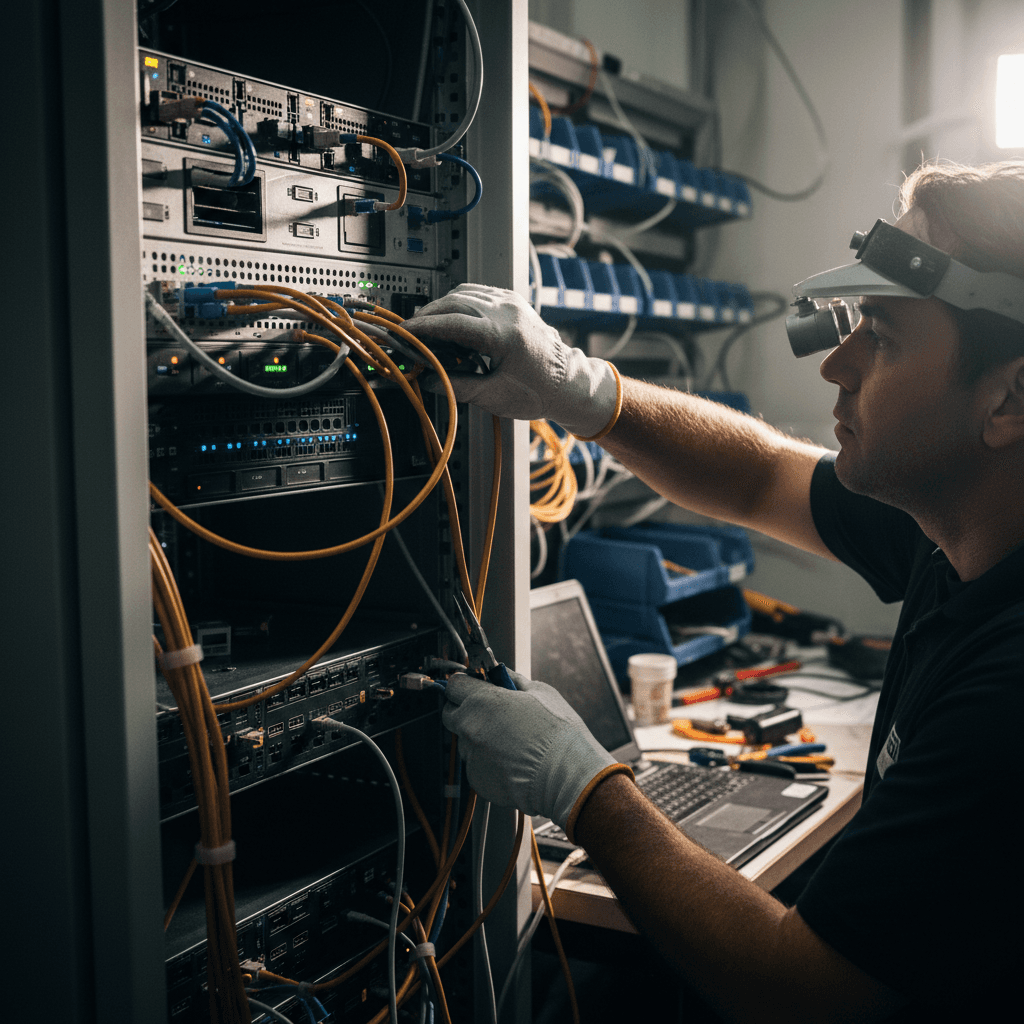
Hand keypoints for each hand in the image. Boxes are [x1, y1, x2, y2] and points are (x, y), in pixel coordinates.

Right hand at [404, 283, 619, 438]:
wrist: (568, 383)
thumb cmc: (539, 391)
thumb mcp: (494, 396)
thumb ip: (457, 386)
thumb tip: (426, 380)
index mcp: (505, 335)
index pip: (452, 322)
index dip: (423, 328)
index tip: (404, 334)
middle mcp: (508, 312)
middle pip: (454, 302)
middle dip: (427, 316)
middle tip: (410, 333)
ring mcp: (511, 303)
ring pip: (463, 293)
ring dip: (441, 308)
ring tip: (427, 328)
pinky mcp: (512, 301)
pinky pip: (477, 293)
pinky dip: (458, 303)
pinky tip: (449, 318)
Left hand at [442, 670, 626, 834]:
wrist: (567, 775)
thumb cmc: (558, 733)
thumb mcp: (540, 692)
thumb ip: (513, 681)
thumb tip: (502, 675)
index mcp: (482, 702)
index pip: (453, 686)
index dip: (464, 685)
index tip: (472, 686)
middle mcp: (470, 728)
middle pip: (451, 714)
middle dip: (464, 710)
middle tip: (490, 712)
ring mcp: (472, 756)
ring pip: (465, 741)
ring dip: (479, 738)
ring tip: (511, 741)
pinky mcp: (477, 780)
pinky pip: (476, 764)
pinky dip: (488, 761)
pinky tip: (512, 760)